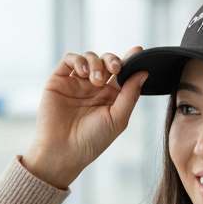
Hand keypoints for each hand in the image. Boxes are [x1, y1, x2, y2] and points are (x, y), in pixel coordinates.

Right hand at [21, 47, 147, 188]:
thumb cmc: (92, 141)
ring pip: (89, 57)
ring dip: (96, 62)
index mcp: (110, 96)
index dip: (130, 60)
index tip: (138, 52)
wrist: (63, 151)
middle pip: (106, 60)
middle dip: (112, 60)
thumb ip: (130, 95)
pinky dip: (78, 60)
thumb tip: (144, 72)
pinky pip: (69, 60)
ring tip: (96, 79)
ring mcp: (76, 83)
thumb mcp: (118, 119)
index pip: (122, 72)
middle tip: (115, 70)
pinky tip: (83, 73)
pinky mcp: (59, 81)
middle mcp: (93, 88)